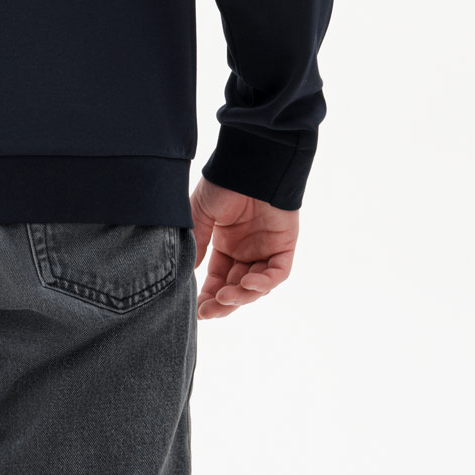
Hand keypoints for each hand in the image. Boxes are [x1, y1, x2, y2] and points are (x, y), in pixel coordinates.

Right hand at [190, 175, 297, 320]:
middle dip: (222, 303)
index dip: (208, 296)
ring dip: (241, 295)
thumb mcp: (201, 214)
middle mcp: (246, 250)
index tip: (197, 310)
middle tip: (209, 312)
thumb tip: (189, 273)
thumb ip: (198, 242)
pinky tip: (248, 284)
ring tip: (226, 297)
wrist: (249, 163)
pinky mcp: (284, 246)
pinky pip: (277, 273)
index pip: (217, 278)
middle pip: (235, 287)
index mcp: (226, 244)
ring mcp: (266, 249)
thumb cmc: (223, 183)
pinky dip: (264, 282)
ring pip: (256, 285)